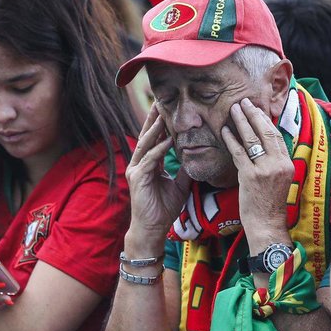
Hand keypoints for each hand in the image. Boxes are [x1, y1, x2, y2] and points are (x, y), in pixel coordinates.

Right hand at [125, 103, 191, 247]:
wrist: (153, 229)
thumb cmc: (164, 209)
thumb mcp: (179, 185)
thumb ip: (184, 170)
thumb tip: (195, 156)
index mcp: (148, 164)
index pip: (155, 139)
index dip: (160, 124)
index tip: (168, 108)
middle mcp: (140, 164)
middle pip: (147, 136)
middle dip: (153, 119)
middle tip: (160, 101)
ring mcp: (136, 170)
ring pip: (146, 144)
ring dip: (155, 129)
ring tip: (163, 114)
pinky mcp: (137, 179)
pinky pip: (149, 160)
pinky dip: (158, 150)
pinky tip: (167, 140)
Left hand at [221, 97, 292, 248]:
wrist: (267, 225)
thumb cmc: (270, 206)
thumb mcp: (279, 181)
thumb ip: (273, 163)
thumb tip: (262, 146)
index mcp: (287, 164)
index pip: (276, 136)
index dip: (265, 120)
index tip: (256, 109)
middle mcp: (279, 164)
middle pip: (266, 132)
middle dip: (253, 114)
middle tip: (243, 102)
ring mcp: (265, 170)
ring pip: (252, 139)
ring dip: (241, 121)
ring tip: (233, 109)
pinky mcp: (250, 176)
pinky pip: (238, 152)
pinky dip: (231, 139)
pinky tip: (224, 130)